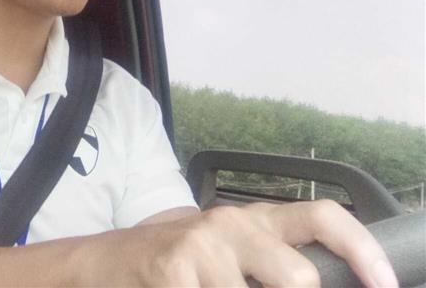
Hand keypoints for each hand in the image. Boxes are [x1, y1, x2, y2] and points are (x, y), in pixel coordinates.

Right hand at [88, 200, 397, 286]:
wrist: (110, 261)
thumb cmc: (180, 262)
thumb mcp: (230, 252)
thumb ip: (272, 262)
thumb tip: (323, 284)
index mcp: (254, 218)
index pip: (322, 216)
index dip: (363, 250)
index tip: (386, 285)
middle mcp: (232, 224)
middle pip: (300, 277)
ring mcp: (201, 246)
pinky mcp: (173, 270)